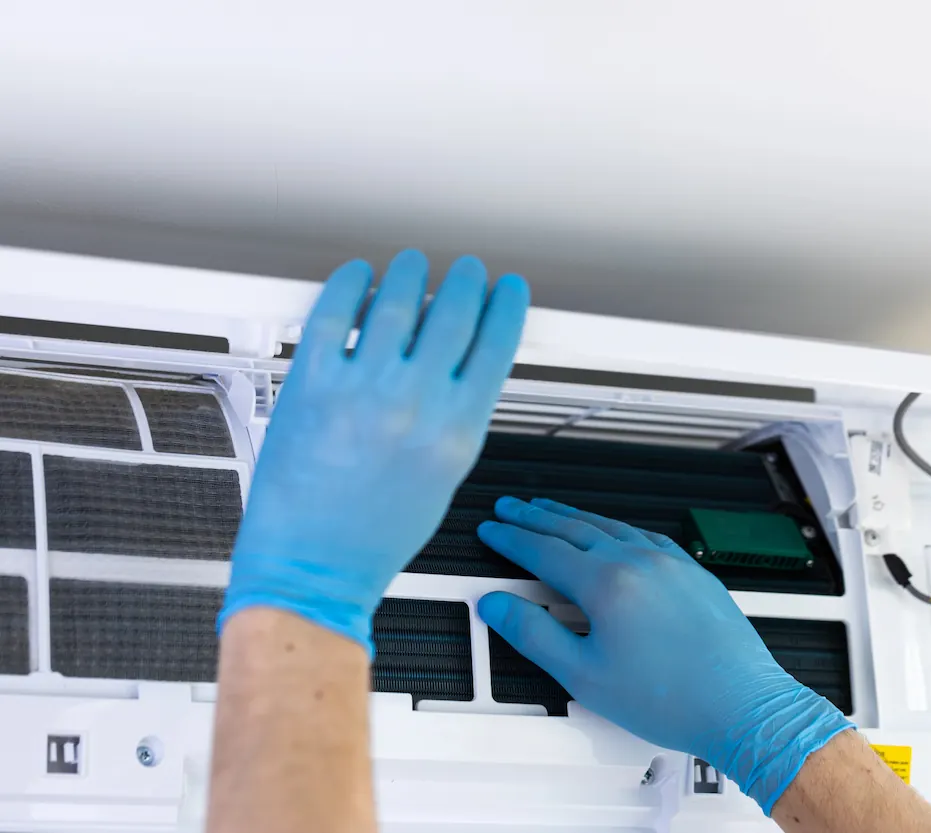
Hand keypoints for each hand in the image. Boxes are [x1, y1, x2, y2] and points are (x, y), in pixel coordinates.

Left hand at [221, 251, 529, 652]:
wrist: (312, 566)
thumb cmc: (374, 534)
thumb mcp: (444, 476)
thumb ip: (457, 415)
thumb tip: (459, 362)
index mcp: (456, 431)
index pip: (495, 345)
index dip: (505, 306)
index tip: (506, 289)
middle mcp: (415, 403)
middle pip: (453, 314)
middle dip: (466, 282)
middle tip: (467, 271)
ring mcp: (363, 389)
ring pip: (397, 303)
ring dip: (410, 275)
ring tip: (413, 266)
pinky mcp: (313, 383)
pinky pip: (335, 315)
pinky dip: (350, 285)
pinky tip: (358, 278)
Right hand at [476, 497, 854, 813]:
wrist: (743, 706)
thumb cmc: (672, 699)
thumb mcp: (584, 677)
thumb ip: (534, 636)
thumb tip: (499, 606)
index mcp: (608, 584)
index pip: (543, 550)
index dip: (511, 538)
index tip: (492, 528)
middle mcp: (640, 561)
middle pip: (574, 528)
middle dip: (535, 517)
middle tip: (511, 507)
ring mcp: (671, 563)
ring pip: (611, 526)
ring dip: (574, 516)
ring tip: (550, 511)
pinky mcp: (694, 572)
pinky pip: (645, 535)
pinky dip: (617, 527)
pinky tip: (614, 531)